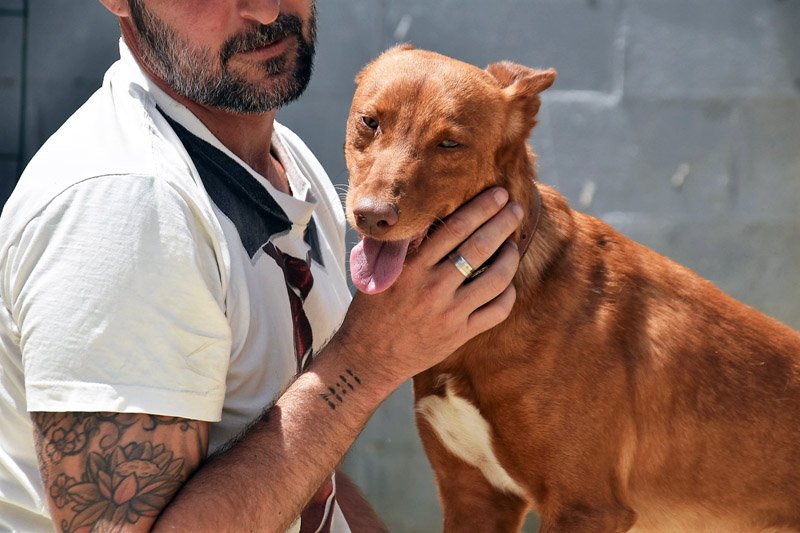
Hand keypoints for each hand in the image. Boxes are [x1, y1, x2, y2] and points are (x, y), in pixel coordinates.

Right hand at [339, 187, 522, 387]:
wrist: (367, 358)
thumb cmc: (370, 311)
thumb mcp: (378, 273)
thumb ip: (400, 247)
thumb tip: (418, 215)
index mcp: (411, 267)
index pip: (454, 228)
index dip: (480, 207)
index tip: (496, 194)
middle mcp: (433, 287)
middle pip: (479, 246)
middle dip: (503, 222)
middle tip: (514, 208)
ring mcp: (449, 313)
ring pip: (496, 278)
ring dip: (510, 256)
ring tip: (512, 244)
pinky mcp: (460, 334)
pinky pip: (497, 310)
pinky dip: (508, 293)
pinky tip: (506, 283)